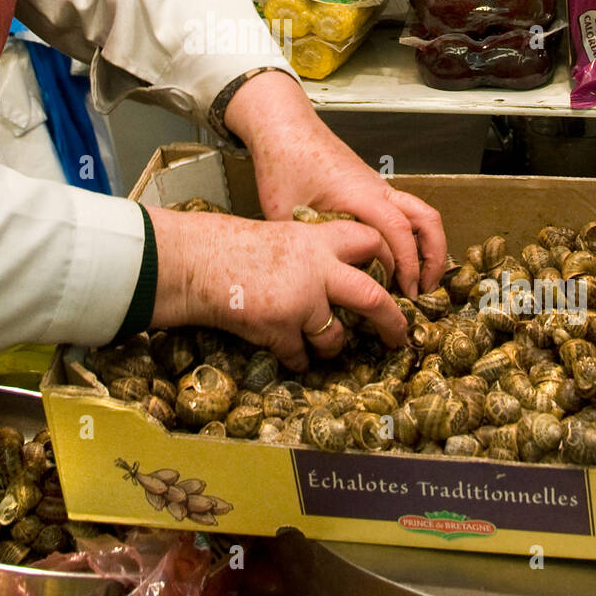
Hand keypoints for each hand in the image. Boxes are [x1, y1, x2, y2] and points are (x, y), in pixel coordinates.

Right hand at [146, 206, 406, 372]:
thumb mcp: (284, 235)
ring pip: (336, 338)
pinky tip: (290, 355)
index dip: (388, 261)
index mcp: (319, 240)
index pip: (371, 242)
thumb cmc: (234, 247)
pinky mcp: (280, 329)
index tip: (396, 280)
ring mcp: (300, 302)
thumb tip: (343, 278)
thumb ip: (315, 253)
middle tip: (399, 337)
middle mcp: (317, 270)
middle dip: (392, 321)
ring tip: (321, 345)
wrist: (196, 262)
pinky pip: (300, 357)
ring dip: (332, 347)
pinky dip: (298, 361)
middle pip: (372, 297)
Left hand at [224, 71, 446, 297]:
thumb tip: (315, 281)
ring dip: (427, 245)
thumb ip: (306, 246)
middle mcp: (377, 189)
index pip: (399, 232)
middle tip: (422, 292)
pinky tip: (394, 257)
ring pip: (421, 212)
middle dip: (433, 258)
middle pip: (426, 220)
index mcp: (359, 195)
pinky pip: (404, 210)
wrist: (284, 128)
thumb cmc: (283, 164)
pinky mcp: (370, 186)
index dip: (408, 266)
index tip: (406, 295)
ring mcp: (377, 186)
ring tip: (417, 278)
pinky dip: (410, 234)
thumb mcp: (284, 212)